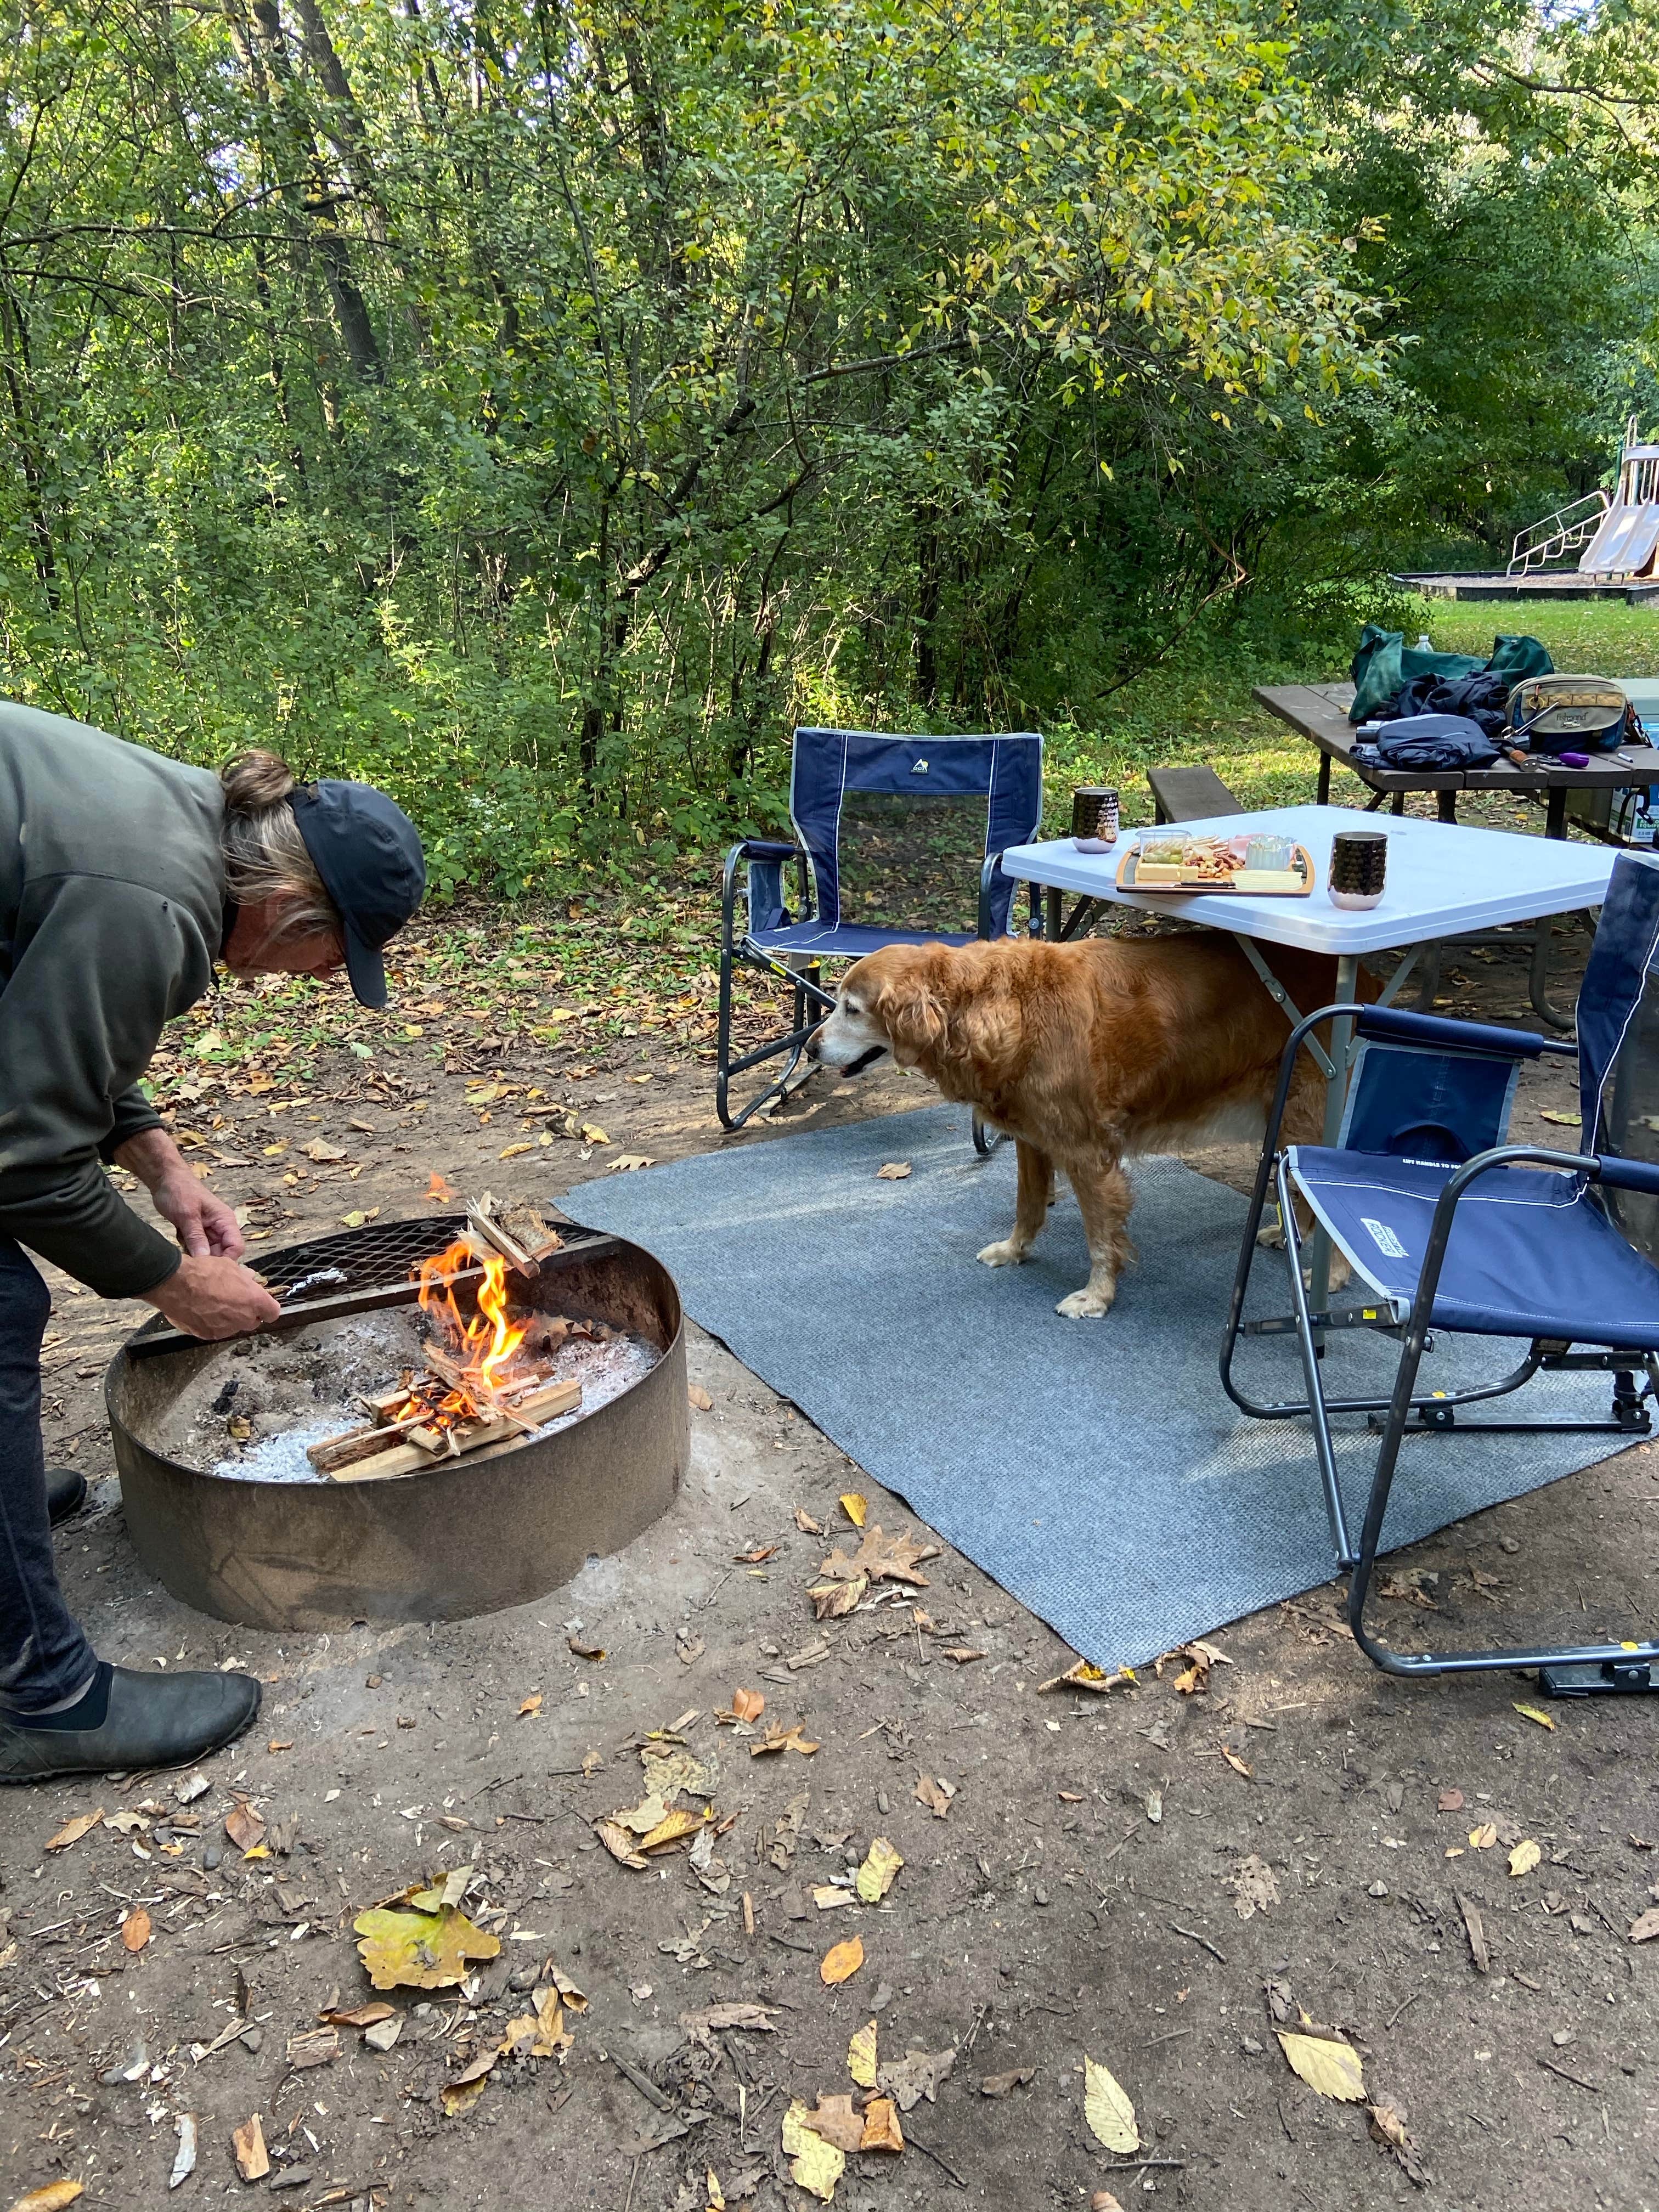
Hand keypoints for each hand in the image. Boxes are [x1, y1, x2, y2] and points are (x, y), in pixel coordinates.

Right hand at [143, 1255, 281, 1340]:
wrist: (176, 1284)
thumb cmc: (204, 1273)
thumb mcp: (230, 1266)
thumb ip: (243, 1278)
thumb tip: (249, 1279)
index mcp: (254, 1301)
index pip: (273, 1312)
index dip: (267, 1308)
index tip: (262, 1305)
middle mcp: (243, 1319)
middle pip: (253, 1321)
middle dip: (246, 1312)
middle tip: (234, 1300)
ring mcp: (226, 1329)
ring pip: (233, 1326)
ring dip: (228, 1318)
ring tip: (214, 1303)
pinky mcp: (208, 1335)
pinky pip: (215, 1330)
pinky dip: (212, 1323)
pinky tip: (202, 1310)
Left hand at [151, 1168, 245, 1258]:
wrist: (164, 1179)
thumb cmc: (179, 1191)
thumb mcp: (187, 1216)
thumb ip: (196, 1238)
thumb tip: (205, 1260)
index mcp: (225, 1220)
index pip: (236, 1247)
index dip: (226, 1260)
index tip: (208, 1268)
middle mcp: (220, 1228)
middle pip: (222, 1253)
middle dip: (207, 1259)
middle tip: (191, 1261)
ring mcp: (208, 1231)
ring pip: (208, 1253)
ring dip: (195, 1253)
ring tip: (182, 1244)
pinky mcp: (196, 1233)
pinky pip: (196, 1248)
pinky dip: (188, 1248)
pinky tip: (179, 1239)